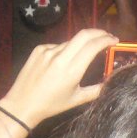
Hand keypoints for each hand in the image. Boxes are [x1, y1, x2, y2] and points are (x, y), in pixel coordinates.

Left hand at [0, 28, 117, 128]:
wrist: (22, 104)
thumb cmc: (51, 105)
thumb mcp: (76, 100)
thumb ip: (96, 90)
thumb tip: (111, 81)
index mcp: (72, 70)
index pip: (93, 46)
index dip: (106, 40)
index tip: (114, 40)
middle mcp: (60, 56)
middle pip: (84, 34)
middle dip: (98, 32)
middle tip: (107, 36)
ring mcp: (48, 51)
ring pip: (70, 41)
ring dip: (80, 44)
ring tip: (82, 55)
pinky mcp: (39, 49)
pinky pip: (57, 46)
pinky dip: (64, 50)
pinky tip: (60, 62)